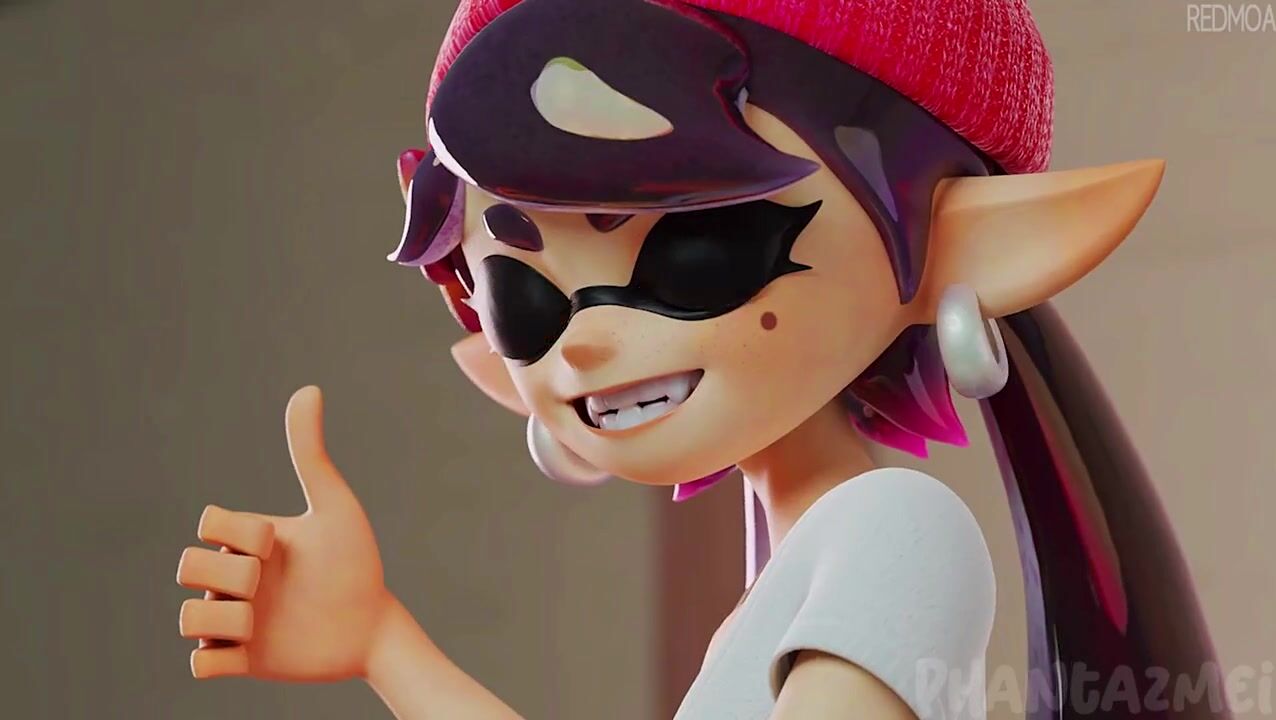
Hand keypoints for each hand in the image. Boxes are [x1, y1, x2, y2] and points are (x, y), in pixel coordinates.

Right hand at [176, 386, 393, 680]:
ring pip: (188, 619)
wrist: (376, 626)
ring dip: (225, 619)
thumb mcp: (334, 506)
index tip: (280, 544)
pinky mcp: (241, 660)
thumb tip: (308, 389)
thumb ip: (310, 453)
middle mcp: (235, 577)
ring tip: (261, 622)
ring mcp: (236, 620)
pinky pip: (199, 663)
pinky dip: (219, 657)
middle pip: (186, 566)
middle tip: (268, 584)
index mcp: (250, 540)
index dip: (240, 533)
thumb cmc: (356, 562)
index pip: (207, 522)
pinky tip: (252, 650)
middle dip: (229, 575)